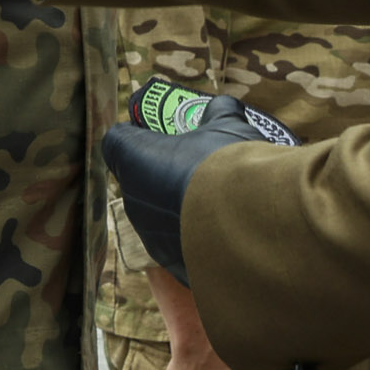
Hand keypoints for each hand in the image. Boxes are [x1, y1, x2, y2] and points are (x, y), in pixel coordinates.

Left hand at [104, 93, 285, 277]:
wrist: (253, 224)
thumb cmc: (229, 165)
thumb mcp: (227, 126)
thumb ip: (218, 112)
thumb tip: (221, 106)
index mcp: (135, 159)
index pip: (116, 140)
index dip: (135, 134)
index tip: (158, 132)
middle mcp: (133, 199)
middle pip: (137, 179)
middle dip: (160, 172)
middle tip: (192, 165)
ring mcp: (150, 235)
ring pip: (155, 214)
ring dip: (175, 206)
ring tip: (211, 201)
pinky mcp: (172, 263)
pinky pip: (176, 243)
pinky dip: (192, 236)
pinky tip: (220, 229)